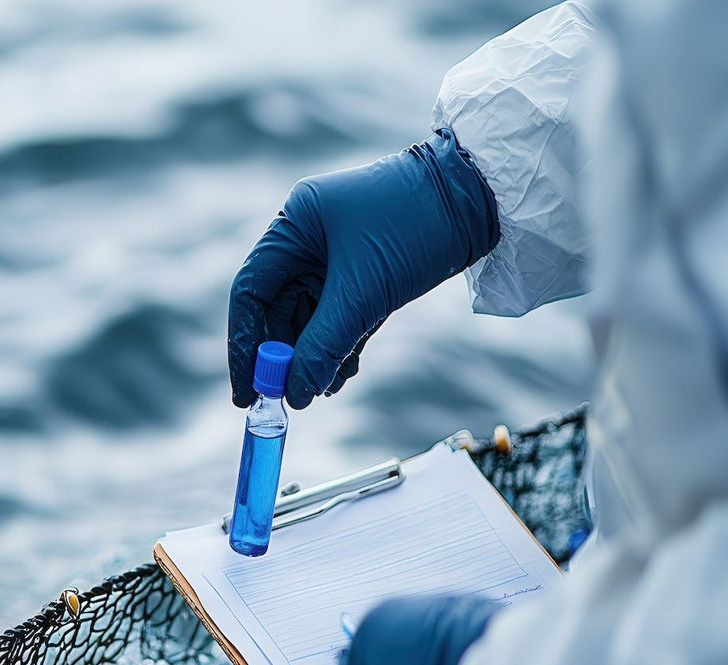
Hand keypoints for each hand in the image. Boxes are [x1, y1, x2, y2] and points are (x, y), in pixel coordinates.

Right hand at [227, 128, 498, 408]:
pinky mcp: (365, 276)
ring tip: (318, 391)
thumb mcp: (364, 292)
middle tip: (285, 399)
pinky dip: (337, 349)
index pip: (250, 292)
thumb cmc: (415, 226)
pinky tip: (339, 377)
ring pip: (310, 320)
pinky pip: (339, 320)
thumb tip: (294, 393)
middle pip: (278, 311)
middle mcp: (309, 240)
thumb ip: (324, 344)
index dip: (244, 345)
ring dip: (312, 358)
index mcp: (294, 225)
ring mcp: (336, 258)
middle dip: (281, 358)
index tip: (247, 391)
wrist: (483, 202)